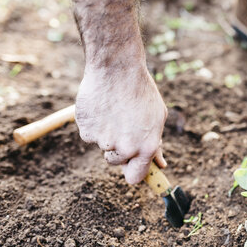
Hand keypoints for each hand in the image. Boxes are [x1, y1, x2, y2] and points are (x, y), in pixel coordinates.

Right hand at [75, 64, 167, 183]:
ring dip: (106, 135)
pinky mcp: (86, 131)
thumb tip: (160, 165)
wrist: (117, 68)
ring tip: (114, 111)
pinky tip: (101, 107)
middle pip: (115, 162)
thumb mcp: (156, 118)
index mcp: (146, 148)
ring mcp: (103, 141)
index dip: (133, 173)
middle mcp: (125, 149)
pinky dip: (94, 125)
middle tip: (123, 125)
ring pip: (103, 146)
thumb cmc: (141, 92)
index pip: (135, 177)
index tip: (131, 167)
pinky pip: (89, 135)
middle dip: (119, 149)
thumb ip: (155, 145)